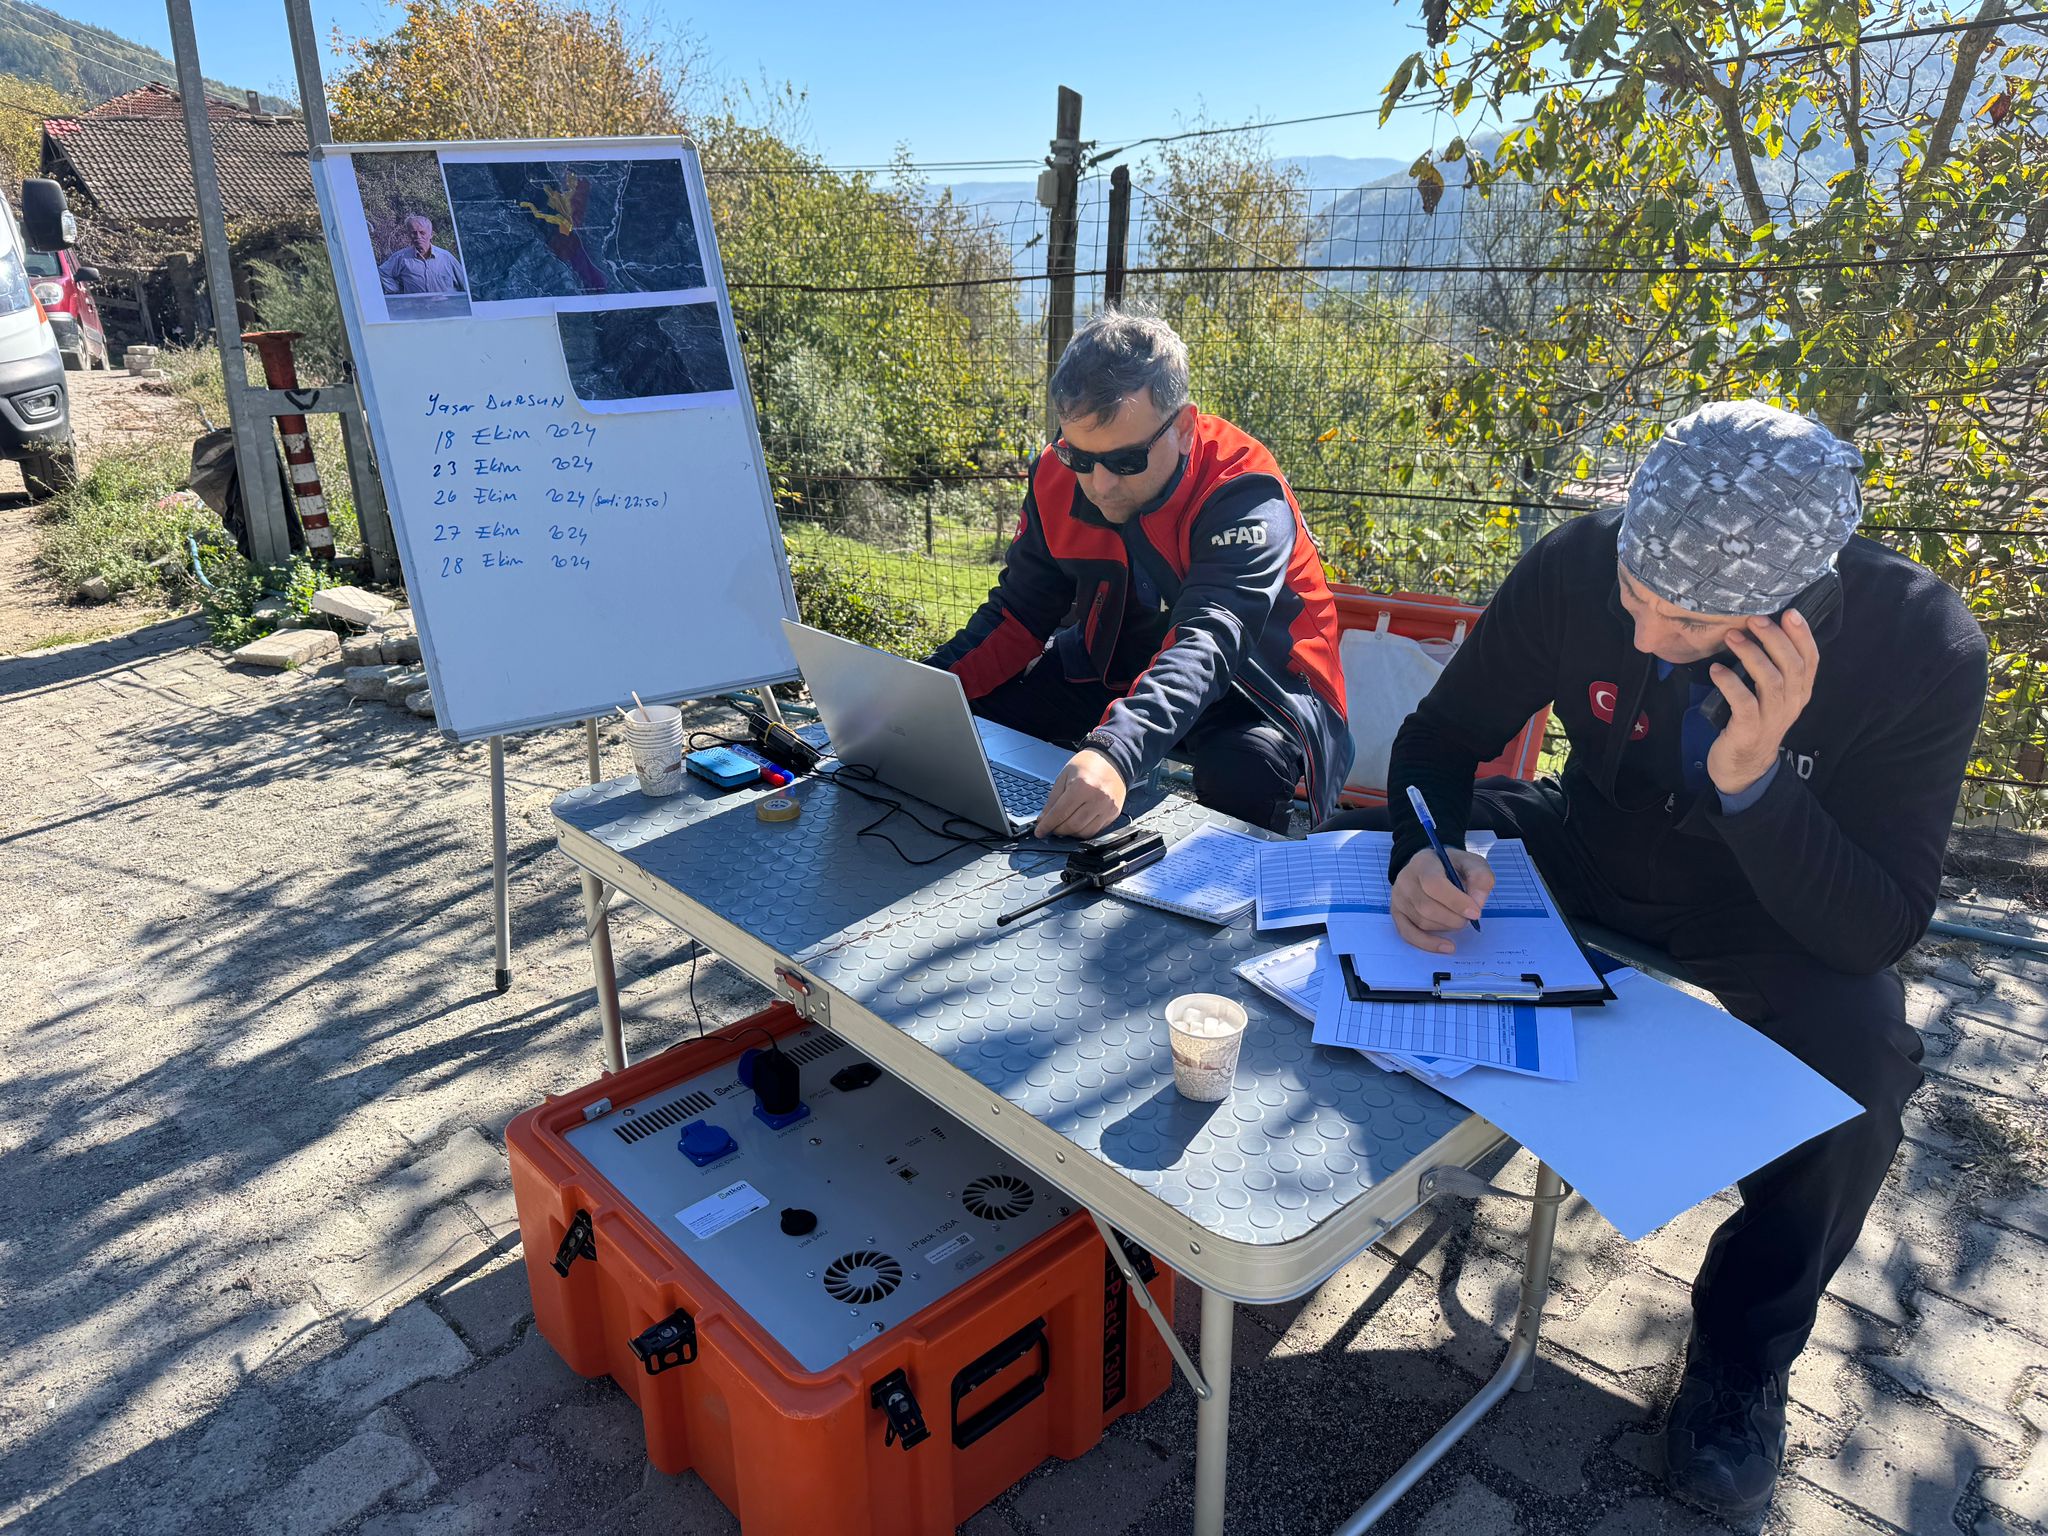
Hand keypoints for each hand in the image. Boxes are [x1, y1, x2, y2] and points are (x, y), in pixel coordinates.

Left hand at [1033, 748, 1126, 837]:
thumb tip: (1044, 819)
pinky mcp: (1113, 813)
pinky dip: (1083, 831)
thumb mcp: (1064, 776)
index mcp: (1081, 786)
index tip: (1040, 831)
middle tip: (1051, 828)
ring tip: (1064, 826)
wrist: (1111, 760)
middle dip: (1058, 830)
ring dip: (1070, 833)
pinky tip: (1077, 824)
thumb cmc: (1087, 764)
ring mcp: (1107, 807)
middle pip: (1072, 826)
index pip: (1060, 813)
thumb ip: (1053, 800)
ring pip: (1084, 832)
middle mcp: (1096, 798)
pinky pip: (1096, 830)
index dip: (1047, 825)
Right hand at [1390, 847, 1494, 955]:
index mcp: (1424, 863)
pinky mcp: (1396, 913)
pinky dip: (1428, 944)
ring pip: (1421, 921)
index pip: (1434, 884)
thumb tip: (1477, 903)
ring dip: (1446, 927)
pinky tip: (1447, 946)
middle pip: (1427, 907)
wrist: (1429, 867)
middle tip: (1468, 918)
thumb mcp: (1471, 863)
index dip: (1455, 901)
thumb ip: (1480, 878)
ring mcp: (1398, 898)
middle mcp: (1405, 880)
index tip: (1475, 913)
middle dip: (1454, 918)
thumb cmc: (1452, 866)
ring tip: (1458, 920)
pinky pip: (1408, 934)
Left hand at [1707, 610, 1819, 795]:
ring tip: (1731, 637)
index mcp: (1800, 692)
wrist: (1744, 767)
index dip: (1803, 635)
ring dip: (1751, 654)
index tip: (1790, 612)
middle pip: (1792, 665)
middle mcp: (1791, 703)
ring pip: (1770, 680)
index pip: (1811, 659)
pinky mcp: (1749, 729)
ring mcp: (1772, 717)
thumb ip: (1774, 669)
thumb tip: (1762, 629)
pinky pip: (1742, 701)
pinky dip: (1729, 682)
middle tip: (1754, 620)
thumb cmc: (1755, 721)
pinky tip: (1715, 670)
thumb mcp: (1771, 696)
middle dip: (1775, 638)